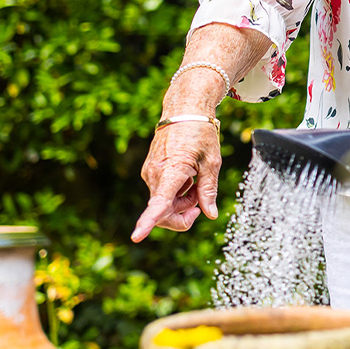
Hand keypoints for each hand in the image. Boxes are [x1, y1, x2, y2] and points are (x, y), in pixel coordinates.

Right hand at [132, 122, 221, 241]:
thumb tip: (210, 214)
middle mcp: (155, 175)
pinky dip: (177, 193)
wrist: (184, 112)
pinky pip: (163, 193)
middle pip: (163, 212)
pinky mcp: (150, 172)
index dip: (148, 221)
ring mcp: (150, 174)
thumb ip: (208, 190)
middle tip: (201, 203)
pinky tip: (188, 178)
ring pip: (164, 203)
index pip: (158, 203)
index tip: (137, 236)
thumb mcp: (212, 162)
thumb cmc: (200, 134)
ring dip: (182, 202)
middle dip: (182, 215)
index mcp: (171, 171)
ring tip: (197, 182)